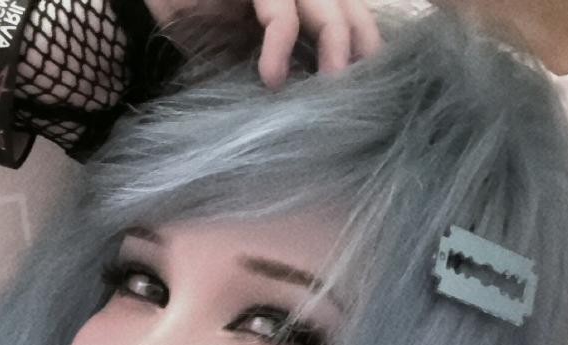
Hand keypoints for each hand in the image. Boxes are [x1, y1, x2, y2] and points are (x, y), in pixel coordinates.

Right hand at [145, 0, 383, 88]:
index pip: (353, 19)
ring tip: (328, 88)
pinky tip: (271, 77)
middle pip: (352, 10)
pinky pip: (281, 12)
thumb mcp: (242, 54)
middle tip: (358, 96)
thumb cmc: (197, 22)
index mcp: (301, 2)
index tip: (370, 93)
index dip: (366, 51)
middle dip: (360, 51)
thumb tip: (309, 111)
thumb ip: (277, 68)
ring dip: (334, 48)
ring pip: (327, 7)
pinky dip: (280, 45)